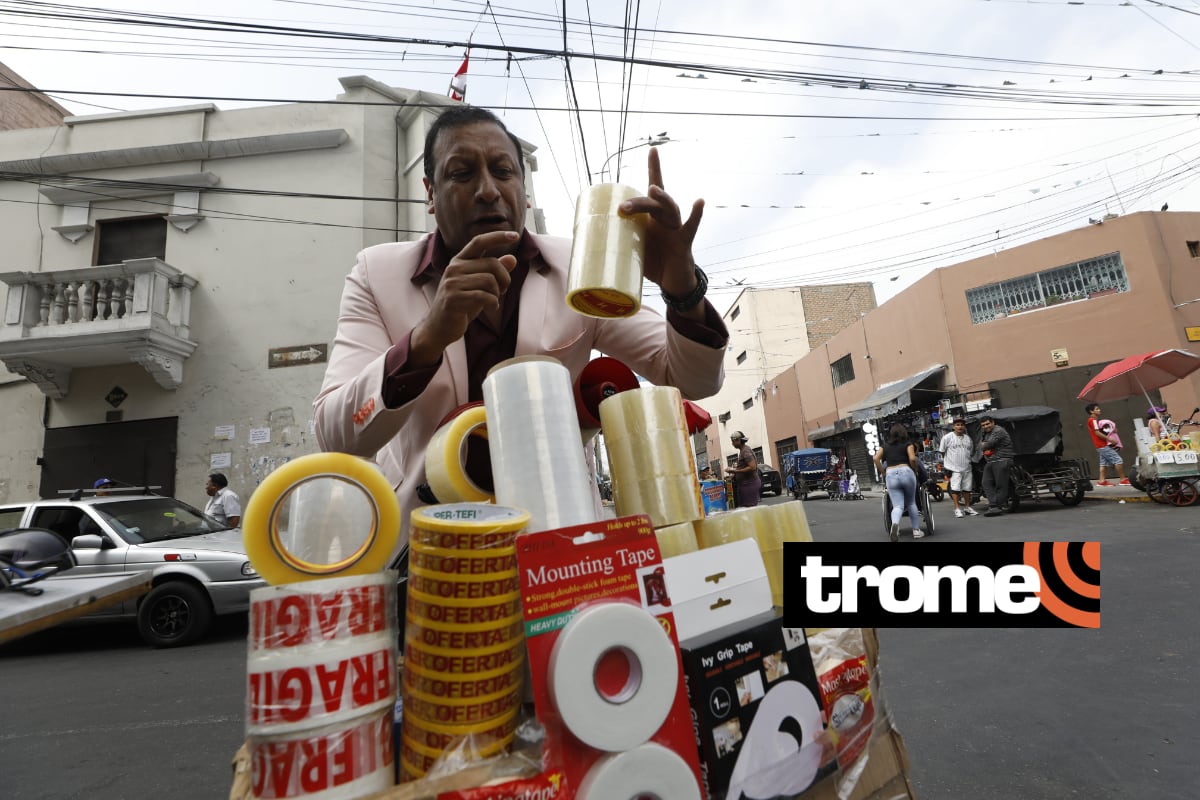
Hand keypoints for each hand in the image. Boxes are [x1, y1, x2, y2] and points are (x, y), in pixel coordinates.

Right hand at [410, 231, 517, 363]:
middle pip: (492, 264)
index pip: (479, 242)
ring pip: (489, 280)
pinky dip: (493, 303)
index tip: (515, 235)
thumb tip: (512, 259)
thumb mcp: (479, 286)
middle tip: (503, 291)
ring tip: (493, 301)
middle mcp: (454, 268)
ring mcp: (452, 282)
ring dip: (498, 294)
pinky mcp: (453, 298)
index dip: (497, 237)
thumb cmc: (462, 305)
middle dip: (504, 279)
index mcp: (459, 261)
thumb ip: (494, 272)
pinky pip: (484, 296)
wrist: (440, 327)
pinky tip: (491, 308)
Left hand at [618, 147, 704, 299]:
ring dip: (662, 199)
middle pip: (654, 202)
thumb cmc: (654, 264)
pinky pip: (691, 227)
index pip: (653, 189)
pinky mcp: (685, 242)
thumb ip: (619, 243)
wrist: (673, 284)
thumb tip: (589, 246)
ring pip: (670, 210)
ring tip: (653, 190)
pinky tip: (699, 201)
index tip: (653, 149)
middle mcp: (665, 219)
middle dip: (639, 202)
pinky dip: (695, 215)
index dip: (655, 169)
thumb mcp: (633, 251)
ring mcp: (676, 229)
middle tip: (622, 208)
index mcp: (652, 218)